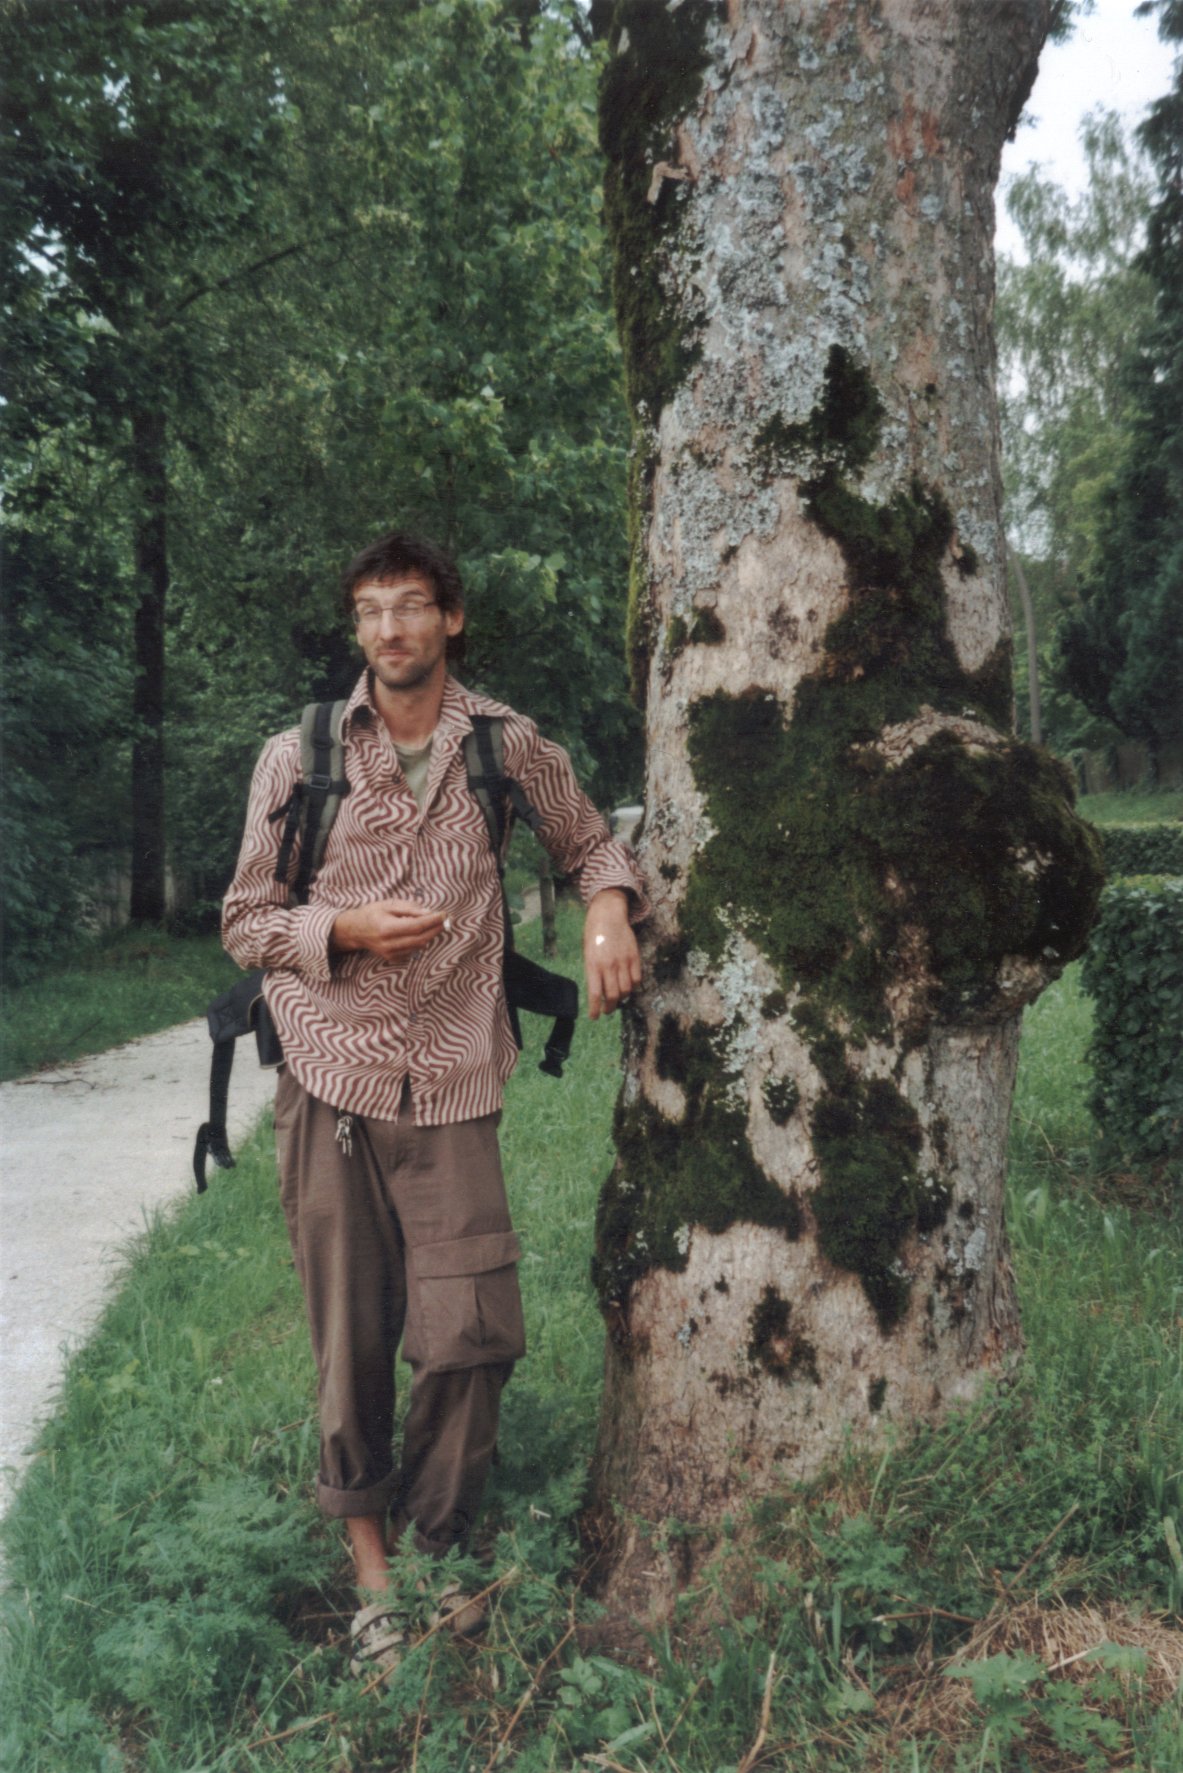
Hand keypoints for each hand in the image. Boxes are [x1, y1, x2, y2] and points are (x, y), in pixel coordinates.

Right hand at [331, 898, 445, 962]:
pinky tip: (418, 932)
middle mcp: (388, 944)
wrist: (355, 930)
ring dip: (429, 935)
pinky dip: (420, 941)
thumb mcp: (389, 904)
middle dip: (435, 929)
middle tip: (444, 920)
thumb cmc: (372, 913)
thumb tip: (430, 913)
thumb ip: (409, 908)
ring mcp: (390, 953)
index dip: (433, 921)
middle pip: (421, 938)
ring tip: (433, 924)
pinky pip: (413, 950)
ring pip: (419, 946)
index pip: (417, 926)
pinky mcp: (392, 958)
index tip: (444, 914)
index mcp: (386, 928)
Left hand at [584, 889, 640, 1018]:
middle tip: (607, 1010)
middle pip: (612, 996)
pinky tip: (628, 986)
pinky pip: (637, 979)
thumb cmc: (594, 935)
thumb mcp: (587, 954)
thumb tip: (598, 992)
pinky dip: (633, 987)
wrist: (608, 914)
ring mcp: (623, 961)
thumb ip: (593, 972)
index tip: (594, 1017)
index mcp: (593, 965)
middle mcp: (609, 965)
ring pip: (626, 990)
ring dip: (621, 998)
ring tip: (617, 1000)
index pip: (595, 994)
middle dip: (609, 1007)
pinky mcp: (634, 957)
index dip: (595, 1009)